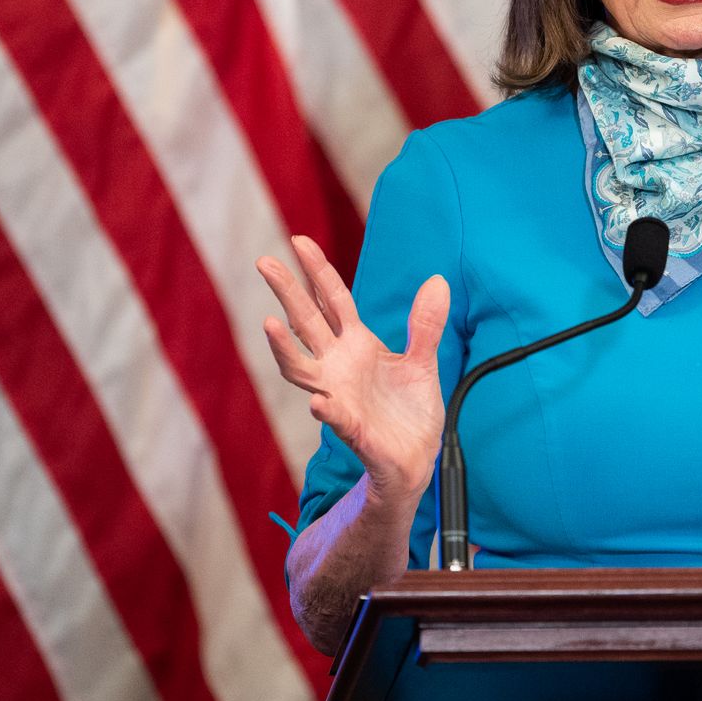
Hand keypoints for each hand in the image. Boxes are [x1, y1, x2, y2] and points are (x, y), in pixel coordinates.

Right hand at [258, 236, 450, 501]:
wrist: (416, 460)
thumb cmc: (411, 411)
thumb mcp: (423, 361)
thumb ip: (425, 324)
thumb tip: (438, 280)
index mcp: (357, 346)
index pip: (332, 301)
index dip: (317, 272)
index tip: (299, 240)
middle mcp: (339, 367)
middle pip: (306, 323)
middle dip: (286, 292)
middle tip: (263, 260)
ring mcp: (339, 397)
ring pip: (301, 370)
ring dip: (283, 348)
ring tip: (268, 323)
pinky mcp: (353, 430)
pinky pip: (336, 419)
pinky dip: (327, 410)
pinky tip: (320, 402)